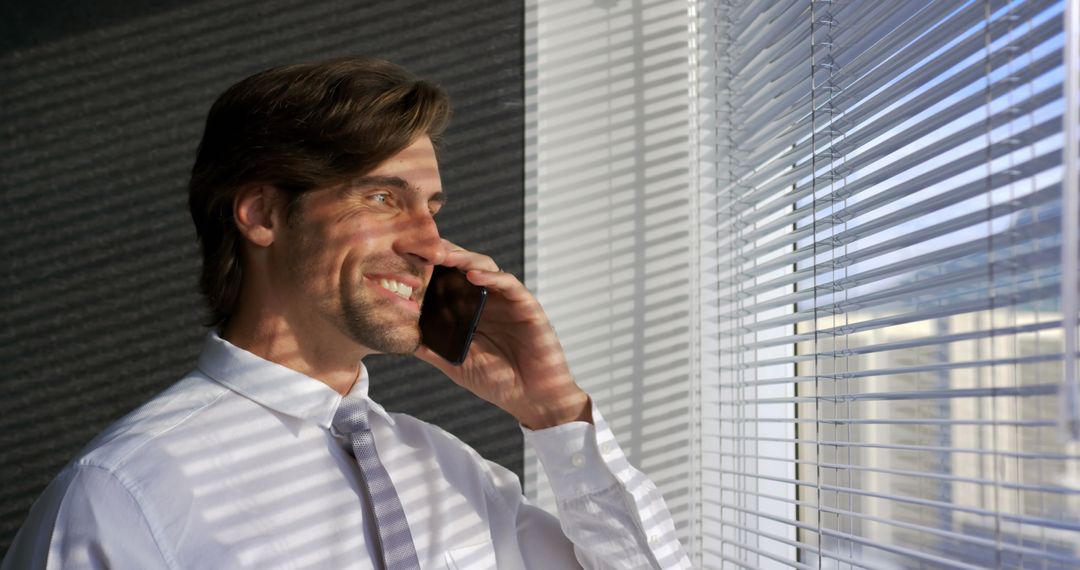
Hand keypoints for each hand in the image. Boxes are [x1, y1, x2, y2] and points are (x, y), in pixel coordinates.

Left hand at [414, 240, 590, 428]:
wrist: (531, 398)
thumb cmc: (497, 380)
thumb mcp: (456, 364)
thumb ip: (433, 348)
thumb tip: (401, 337)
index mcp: (470, 309)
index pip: (447, 278)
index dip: (429, 265)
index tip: (404, 257)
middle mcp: (487, 299)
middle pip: (464, 264)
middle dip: (443, 253)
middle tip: (420, 247)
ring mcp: (507, 300)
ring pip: (485, 267)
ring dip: (464, 258)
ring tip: (443, 257)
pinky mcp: (526, 305)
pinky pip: (508, 284)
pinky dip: (491, 276)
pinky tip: (472, 275)